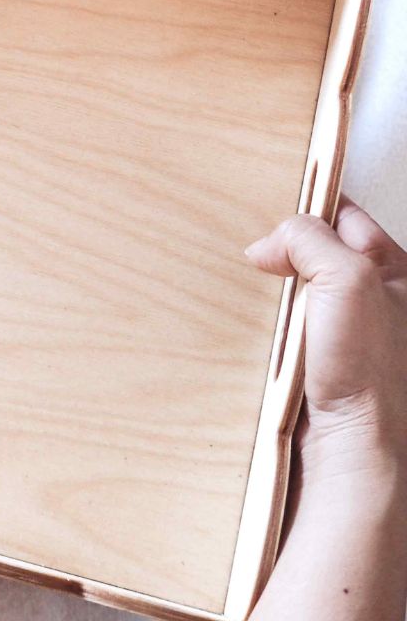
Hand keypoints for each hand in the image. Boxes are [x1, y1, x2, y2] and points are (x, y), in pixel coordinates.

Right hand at [246, 201, 406, 469]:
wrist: (355, 446)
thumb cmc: (370, 372)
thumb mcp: (346, 278)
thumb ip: (309, 239)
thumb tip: (270, 243)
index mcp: (401, 274)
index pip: (347, 218)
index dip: (309, 211)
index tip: (274, 214)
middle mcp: (380, 300)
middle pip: (319, 251)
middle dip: (287, 252)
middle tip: (265, 258)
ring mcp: (350, 331)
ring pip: (300, 287)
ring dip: (277, 290)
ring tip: (263, 294)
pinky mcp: (325, 359)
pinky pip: (289, 323)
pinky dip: (272, 321)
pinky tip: (265, 326)